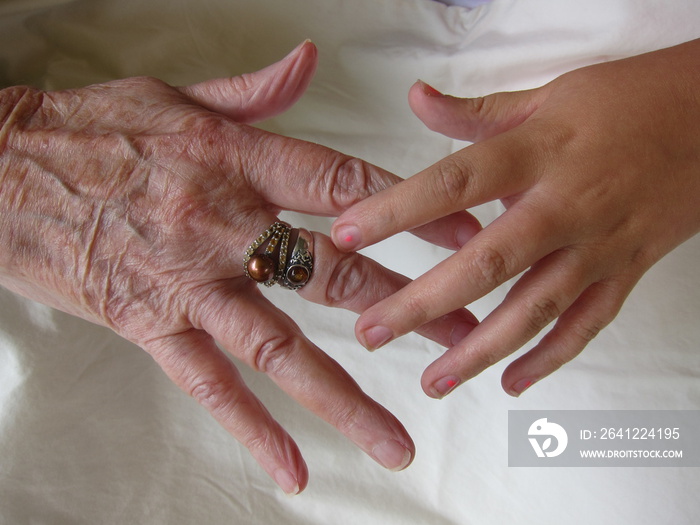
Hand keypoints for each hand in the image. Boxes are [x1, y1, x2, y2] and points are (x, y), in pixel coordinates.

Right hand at [0, 42, 475, 492]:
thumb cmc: (93, 130)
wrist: (1, 171)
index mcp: (237, 161)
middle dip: (407, 310)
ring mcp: (189, 284)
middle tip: (465, 343)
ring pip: (280, 347)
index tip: (467, 236)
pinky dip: (252, 430)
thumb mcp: (177, 94)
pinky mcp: (151, 326)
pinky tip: (293, 470)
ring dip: (344, 396)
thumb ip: (255, 91)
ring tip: (396, 440)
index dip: (413, 211)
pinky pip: (210, 386)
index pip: (347, 186)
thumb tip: (311, 60)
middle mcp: (222, 225)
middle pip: (333, 275)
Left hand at [331, 40, 699, 398]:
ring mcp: (600, 245)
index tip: (346, 234)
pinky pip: (587, 325)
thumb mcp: (548, 95)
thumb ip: (476, 110)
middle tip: (371, 332)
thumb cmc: (628, 102)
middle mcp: (565, 204)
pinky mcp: (627, 272)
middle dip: (423, 302)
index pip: (452, 183)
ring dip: (480, 350)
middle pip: (487, 262)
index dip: (396, 211)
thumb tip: (416, 98)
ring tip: (432, 380)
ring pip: (535, 308)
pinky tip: (511, 384)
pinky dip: (550, 359)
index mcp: (538, 152)